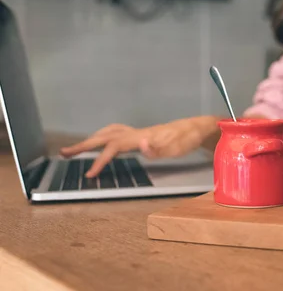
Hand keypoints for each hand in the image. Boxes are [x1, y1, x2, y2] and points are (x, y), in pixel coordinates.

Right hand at [60, 117, 216, 177]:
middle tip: (64, 153)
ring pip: (109, 132)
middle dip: (84, 145)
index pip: (113, 147)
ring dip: (92, 139)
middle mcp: (136, 132)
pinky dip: (105, 135)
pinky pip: (117, 131)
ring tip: (77, 148)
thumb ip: (157, 148)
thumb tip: (140, 143)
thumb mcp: (175, 147)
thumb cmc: (186, 140)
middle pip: (105, 136)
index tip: (89, 174)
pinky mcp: (143, 132)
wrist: (196, 128)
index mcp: (140, 136)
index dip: (100, 160)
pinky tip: (104, 140)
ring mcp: (139, 131)